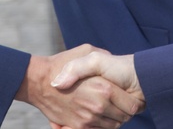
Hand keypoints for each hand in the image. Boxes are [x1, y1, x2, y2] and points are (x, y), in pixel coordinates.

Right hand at [16, 45, 143, 128]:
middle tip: (119, 100)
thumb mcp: (86, 51)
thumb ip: (104, 56)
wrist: (38, 81)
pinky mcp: (79, 126)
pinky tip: (97, 113)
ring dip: (113, 118)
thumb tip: (115, 63)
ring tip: (107, 105)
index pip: (133, 105)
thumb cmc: (62, 63)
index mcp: (104, 88)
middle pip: (125, 117)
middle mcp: (98, 106)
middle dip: (125, 110)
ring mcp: (89, 118)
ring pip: (114, 125)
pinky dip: (101, 124)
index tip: (128, 94)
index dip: (133, 100)